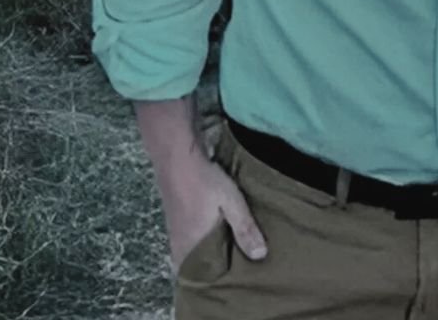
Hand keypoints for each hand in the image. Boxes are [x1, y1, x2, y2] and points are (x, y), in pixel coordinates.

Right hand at [160, 154, 268, 277]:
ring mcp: (176, 233)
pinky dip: (206, 241)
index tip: (237, 281)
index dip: (219, 282)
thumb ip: (244, 228)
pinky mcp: (177, 220)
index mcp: (191, 248)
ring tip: (235, 253)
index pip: (203, 278)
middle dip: (217, 269)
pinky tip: (220, 234)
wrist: (177, 156)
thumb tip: (260, 256)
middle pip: (199, 267)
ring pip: (195, 252)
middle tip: (239, 269)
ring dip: (212, 253)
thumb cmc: (204, 181)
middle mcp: (180, 245)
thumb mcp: (231, 202)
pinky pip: (192, 240)